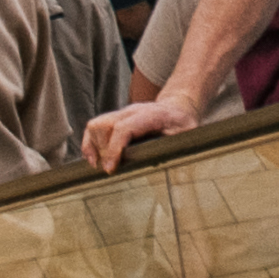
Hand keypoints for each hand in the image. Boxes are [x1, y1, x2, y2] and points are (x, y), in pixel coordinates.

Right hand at [83, 91, 203, 173]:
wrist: (179, 108)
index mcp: (151, 115)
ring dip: (94, 147)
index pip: (124, 128)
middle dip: (102, 150)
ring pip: (96, 125)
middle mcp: (133, 111)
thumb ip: (178, 147)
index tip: (110, 169)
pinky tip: (94, 158)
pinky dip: (90, 143)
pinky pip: (95, 127)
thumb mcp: (188, 135)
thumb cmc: (183, 124)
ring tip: (100, 165)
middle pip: (104, 126)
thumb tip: (170, 166)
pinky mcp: (116, 119)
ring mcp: (122, 113)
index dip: (114, 149)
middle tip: (109, 169)